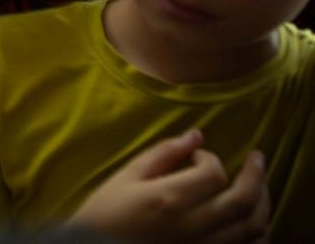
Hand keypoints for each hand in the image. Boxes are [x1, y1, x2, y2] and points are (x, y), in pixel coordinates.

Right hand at [70, 131, 270, 243]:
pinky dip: (259, 234)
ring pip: (253, 228)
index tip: (199, 155)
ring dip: (263, 204)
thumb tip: (196, 135)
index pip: (212, 174)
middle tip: (258, 159)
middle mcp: (192, 226)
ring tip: (260, 187)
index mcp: (168, 199)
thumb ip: (162, 154)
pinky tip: (254, 219)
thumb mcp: (126, 177)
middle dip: (256, 176)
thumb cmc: (106, 213)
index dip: (211, 158)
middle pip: (243, 201)